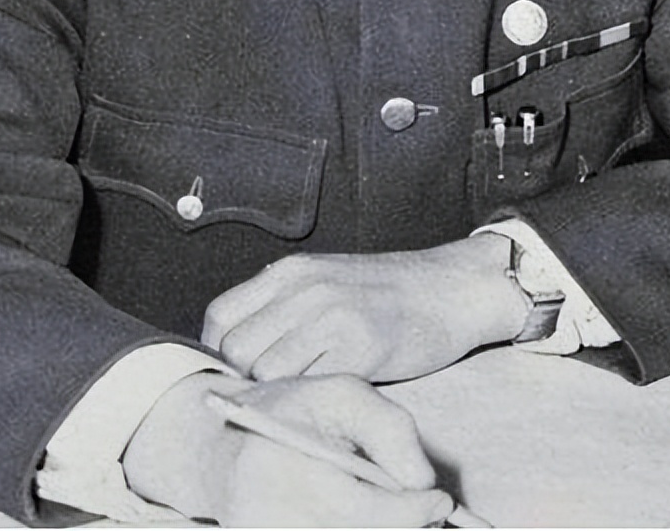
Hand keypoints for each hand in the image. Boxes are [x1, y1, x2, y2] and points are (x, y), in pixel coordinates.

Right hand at [121, 370, 452, 526]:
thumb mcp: (340, 394)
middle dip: (403, 528)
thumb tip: (422, 480)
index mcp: (282, 468)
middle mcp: (265, 518)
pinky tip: (363, 519)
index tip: (441, 499)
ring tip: (395, 512)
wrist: (221, 447)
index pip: (362, 512)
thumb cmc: (288, 412)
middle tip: (428, 512)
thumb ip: (388, 427)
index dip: (413, 512)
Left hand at [202, 232, 527, 381]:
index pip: (221, 317)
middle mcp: (304, 289)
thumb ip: (282, 306)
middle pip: (237, 350)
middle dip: (246, 379)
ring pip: (268, 373)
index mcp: (290, 272)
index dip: (219, 353)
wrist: (450, 289)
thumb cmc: (387, 293)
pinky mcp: (360, 346)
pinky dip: (312, 397)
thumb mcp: (323, 281)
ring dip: (278, 393)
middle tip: (271, 392)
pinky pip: (311, 385)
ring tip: (303, 394)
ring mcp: (331, 316)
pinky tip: (330, 393)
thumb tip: (236, 352)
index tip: (239, 372)